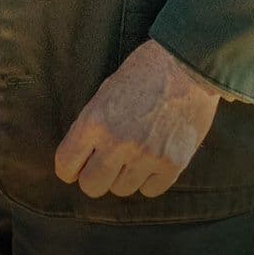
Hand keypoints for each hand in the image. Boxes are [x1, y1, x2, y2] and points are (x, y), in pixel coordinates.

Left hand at [54, 40, 222, 198]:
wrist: (187, 64)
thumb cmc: (144, 72)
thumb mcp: (106, 92)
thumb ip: (92, 125)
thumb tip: (82, 156)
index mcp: (94, 121)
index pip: (65, 166)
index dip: (70, 169)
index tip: (78, 166)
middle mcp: (117, 143)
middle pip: (92, 187)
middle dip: (95, 177)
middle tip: (106, 164)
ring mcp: (145, 156)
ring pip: (122, 190)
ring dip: (124, 176)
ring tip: (135, 154)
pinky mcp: (172, 164)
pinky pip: (150, 190)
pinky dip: (150, 180)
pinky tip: (154, 160)